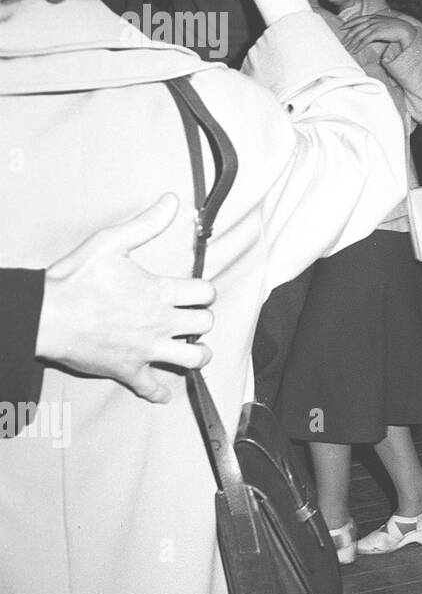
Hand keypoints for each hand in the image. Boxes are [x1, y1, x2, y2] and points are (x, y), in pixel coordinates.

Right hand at [35, 194, 215, 403]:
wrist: (44, 315)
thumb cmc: (75, 279)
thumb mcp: (111, 242)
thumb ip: (146, 223)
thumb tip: (172, 201)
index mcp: (160, 292)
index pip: (205, 293)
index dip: (204, 291)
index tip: (195, 291)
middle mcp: (160, 322)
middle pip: (205, 324)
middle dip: (202, 319)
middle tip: (191, 317)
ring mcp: (146, 349)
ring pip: (193, 358)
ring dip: (197, 354)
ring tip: (192, 348)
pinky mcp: (127, 369)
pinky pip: (151, 387)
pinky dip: (159, 392)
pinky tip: (164, 392)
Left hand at [339, 13, 418, 57]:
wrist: (404, 29)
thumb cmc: (396, 28)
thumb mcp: (383, 23)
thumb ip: (376, 25)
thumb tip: (370, 31)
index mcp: (373, 17)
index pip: (357, 19)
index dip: (348, 23)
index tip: (342, 27)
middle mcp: (372, 20)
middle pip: (356, 28)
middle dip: (348, 36)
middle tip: (343, 42)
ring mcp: (374, 26)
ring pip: (359, 35)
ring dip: (352, 43)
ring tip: (347, 48)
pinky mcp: (377, 33)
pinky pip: (364, 40)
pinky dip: (359, 46)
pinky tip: (355, 51)